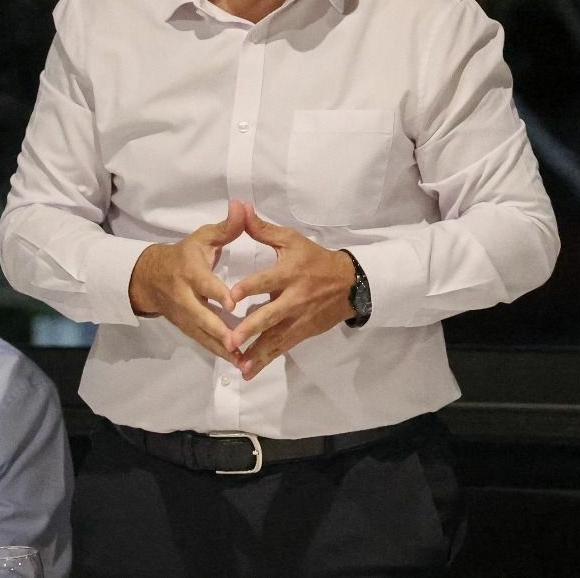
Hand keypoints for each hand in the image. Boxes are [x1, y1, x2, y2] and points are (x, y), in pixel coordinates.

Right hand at [127, 202, 241, 362]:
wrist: (150, 277)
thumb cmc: (185, 254)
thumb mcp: (203, 237)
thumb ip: (226, 227)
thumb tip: (242, 206)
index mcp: (190, 271)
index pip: (203, 284)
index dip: (216, 293)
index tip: (232, 304)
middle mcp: (184, 296)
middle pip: (200, 315)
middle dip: (217, 329)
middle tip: (236, 342)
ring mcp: (184, 315)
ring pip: (202, 334)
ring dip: (220, 348)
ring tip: (243, 360)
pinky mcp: (186, 328)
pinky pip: (202, 342)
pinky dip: (218, 353)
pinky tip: (238, 362)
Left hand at [226, 209, 356, 379]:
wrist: (349, 283)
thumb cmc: (314, 259)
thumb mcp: (291, 240)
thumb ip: (262, 229)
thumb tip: (239, 208)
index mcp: (289, 273)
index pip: (266, 281)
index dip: (248, 288)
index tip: (230, 297)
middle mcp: (294, 298)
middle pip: (271, 315)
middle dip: (251, 329)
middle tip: (231, 340)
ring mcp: (298, 319)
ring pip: (276, 338)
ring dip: (257, 352)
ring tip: (238, 365)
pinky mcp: (301, 333)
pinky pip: (281, 348)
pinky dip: (266, 360)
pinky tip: (248, 371)